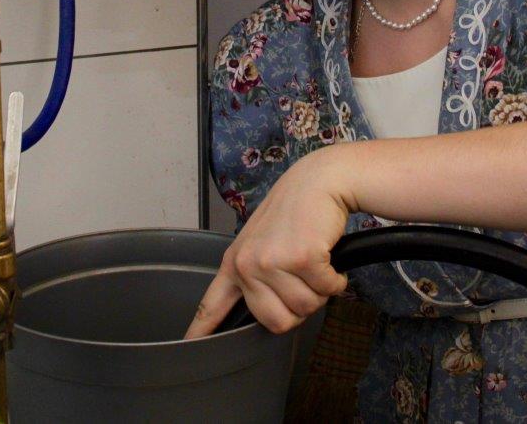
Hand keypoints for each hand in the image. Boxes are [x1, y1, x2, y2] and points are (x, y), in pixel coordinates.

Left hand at [184, 146, 351, 337]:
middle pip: (276, 322)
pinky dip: (336, 279)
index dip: (202, 329)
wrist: (318, 181)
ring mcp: (273, 261)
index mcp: (234, 262)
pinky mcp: (302, 258)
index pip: (213, 303)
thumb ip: (256, 275)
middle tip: (302, 277)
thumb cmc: (294, 212)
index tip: (190, 346)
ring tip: (313, 261)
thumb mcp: (261, 242)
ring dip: (319, 290)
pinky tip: (327, 256)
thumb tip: (268, 312)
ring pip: (305, 308)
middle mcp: (248, 264)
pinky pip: (327, 290)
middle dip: (298, 306)